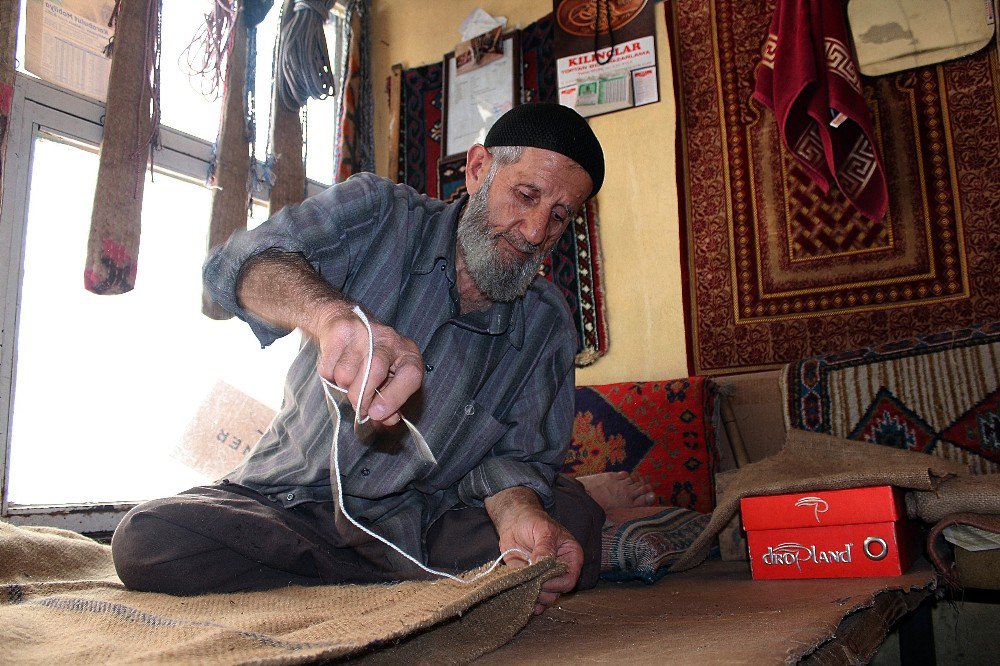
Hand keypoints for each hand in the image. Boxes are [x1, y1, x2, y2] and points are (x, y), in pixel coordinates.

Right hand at [314, 305, 423, 425]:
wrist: (346, 321)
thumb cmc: (373, 359)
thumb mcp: (390, 379)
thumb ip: (392, 402)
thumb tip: (389, 420)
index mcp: (408, 353)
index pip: (410, 375)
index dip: (394, 398)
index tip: (377, 414)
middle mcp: (389, 339)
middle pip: (375, 370)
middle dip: (362, 397)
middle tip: (359, 408)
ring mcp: (364, 332)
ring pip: (346, 373)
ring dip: (343, 387)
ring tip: (349, 380)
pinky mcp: (340, 331)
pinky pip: (328, 368)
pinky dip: (329, 376)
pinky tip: (336, 366)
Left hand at [485, 487, 583, 614]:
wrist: (514, 521)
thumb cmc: (533, 521)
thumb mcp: (543, 529)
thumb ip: (545, 546)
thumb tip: (543, 563)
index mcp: (571, 556)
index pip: (569, 578)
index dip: (556, 583)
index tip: (541, 580)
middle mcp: (561, 570)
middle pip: (558, 591)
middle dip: (544, 592)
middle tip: (530, 585)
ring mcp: (546, 577)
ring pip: (546, 597)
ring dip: (535, 596)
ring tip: (524, 590)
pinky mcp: (531, 581)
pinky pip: (533, 597)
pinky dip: (527, 599)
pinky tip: (521, 598)